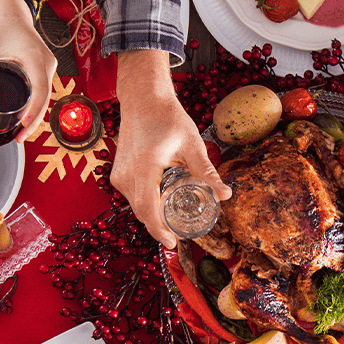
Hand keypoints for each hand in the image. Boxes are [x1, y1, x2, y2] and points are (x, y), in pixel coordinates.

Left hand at [0, 0, 55, 143]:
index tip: (22, 125)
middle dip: (34, 121)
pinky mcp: (47, 68)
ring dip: (36, 116)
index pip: (40, 89)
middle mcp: (47, 62)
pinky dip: (38, 106)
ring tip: (21, 134)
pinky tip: (28, 119)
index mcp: (33, 56)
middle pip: (45, 98)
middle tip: (17, 138)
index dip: (34, 110)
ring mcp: (50, 66)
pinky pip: (46, 90)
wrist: (12, 13)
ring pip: (47, 96)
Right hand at [112, 51, 230, 247]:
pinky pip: (132, 197)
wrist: (143, 100)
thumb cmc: (167, 118)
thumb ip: (207, 172)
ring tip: (173, 222)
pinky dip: (146, 204)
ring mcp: (119, 175)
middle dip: (159, 228)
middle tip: (180, 236)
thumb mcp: (192, 145)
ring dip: (153, 216)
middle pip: (142, 213)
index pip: (148, 210)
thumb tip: (226, 194)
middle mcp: (126, 176)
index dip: (160, 231)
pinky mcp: (118, 174)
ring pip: (136, 206)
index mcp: (144, 169)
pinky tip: (161, 206)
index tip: (173, 243)